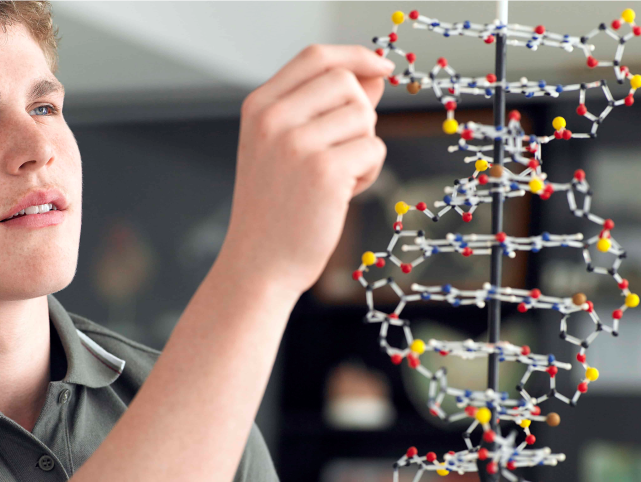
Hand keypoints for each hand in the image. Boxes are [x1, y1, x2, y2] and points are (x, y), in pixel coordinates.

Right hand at [221, 44, 393, 296]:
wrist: (259, 265)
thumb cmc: (276, 211)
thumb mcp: (287, 150)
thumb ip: (326, 110)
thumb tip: (374, 77)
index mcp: (259, 108)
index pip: (315, 58)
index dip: (355, 57)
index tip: (382, 68)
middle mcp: (273, 119)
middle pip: (346, 83)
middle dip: (360, 116)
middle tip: (342, 154)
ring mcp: (297, 144)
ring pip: (364, 117)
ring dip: (363, 149)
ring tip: (336, 180)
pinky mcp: (325, 172)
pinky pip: (374, 150)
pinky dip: (368, 174)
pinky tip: (342, 196)